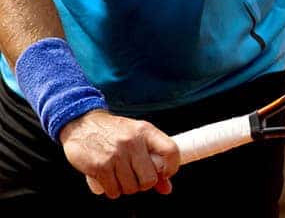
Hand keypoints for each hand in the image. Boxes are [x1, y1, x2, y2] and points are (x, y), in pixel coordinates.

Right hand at [59, 110, 179, 198]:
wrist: (82, 123)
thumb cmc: (114, 132)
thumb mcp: (136, 137)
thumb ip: (153, 160)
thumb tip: (167, 188)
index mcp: (145, 131)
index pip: (171, 150)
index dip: (172, 167)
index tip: (164, 174)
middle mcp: (132, 141)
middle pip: (150, 178)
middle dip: (143, 184)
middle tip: (136, 178)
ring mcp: (116, 154)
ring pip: (131, 188)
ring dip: (126, 188)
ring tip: (121, 177)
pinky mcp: (100, 166)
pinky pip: (114, 191)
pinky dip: (113, 190)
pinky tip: (110, 180)